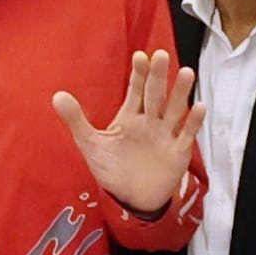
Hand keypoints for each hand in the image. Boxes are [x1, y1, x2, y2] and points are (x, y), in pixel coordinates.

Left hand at [48, 50, 192, 214]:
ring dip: (180, 92)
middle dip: (158, 76)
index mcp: (130, 116)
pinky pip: (187, 134)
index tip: (140, 57)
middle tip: (160, 55)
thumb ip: (76, 119)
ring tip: (186, 73)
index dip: (138, 74)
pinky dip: (193, 122)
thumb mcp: (90, 143)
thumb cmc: (112, 168)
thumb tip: (56, 95)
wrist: (131, 198)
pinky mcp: (178, 151)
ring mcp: (166, 134)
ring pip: (175, 109)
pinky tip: (199, 107)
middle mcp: (151, 121)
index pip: (136, 90)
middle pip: (155, 94)